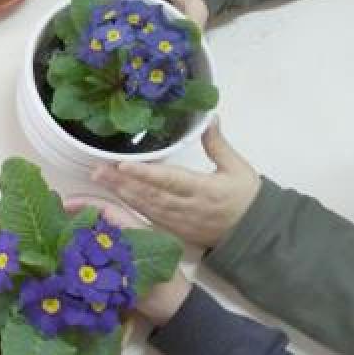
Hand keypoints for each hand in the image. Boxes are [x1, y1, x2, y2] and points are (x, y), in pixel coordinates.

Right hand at [62, 197, 192, 327]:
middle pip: (96, 220)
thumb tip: (76, 261)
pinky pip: (95, 255)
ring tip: (53, 240)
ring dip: (76, 236)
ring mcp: (122, 251)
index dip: (82, 204)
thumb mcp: (134, 277)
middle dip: (74, 218)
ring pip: (94, 237)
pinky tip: (66, 260)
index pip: (105, 208)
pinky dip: (81, 254)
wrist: (177, 314)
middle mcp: (126, 236)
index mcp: (134, 230)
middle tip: (50, 223)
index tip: (60, 206)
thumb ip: (108, 267)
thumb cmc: (162, 292)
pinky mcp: (119, 267)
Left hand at [92, 121, 260, 248]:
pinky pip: (149, 217)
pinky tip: (115, 195)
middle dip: (122, 182)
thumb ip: (218, 144)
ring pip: (146, 206)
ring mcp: (179, 222)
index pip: (171, 180)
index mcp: (205, 190)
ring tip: (100, 179)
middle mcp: (188, 208)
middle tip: (98, 170)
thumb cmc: (247, 199)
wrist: (255, 237)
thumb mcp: (238, 169)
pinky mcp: (175, 231)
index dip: (146, 174)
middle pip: (150, 194)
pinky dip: (130, 206)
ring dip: (122, 193)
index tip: (123, 165)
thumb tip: (209, 117)